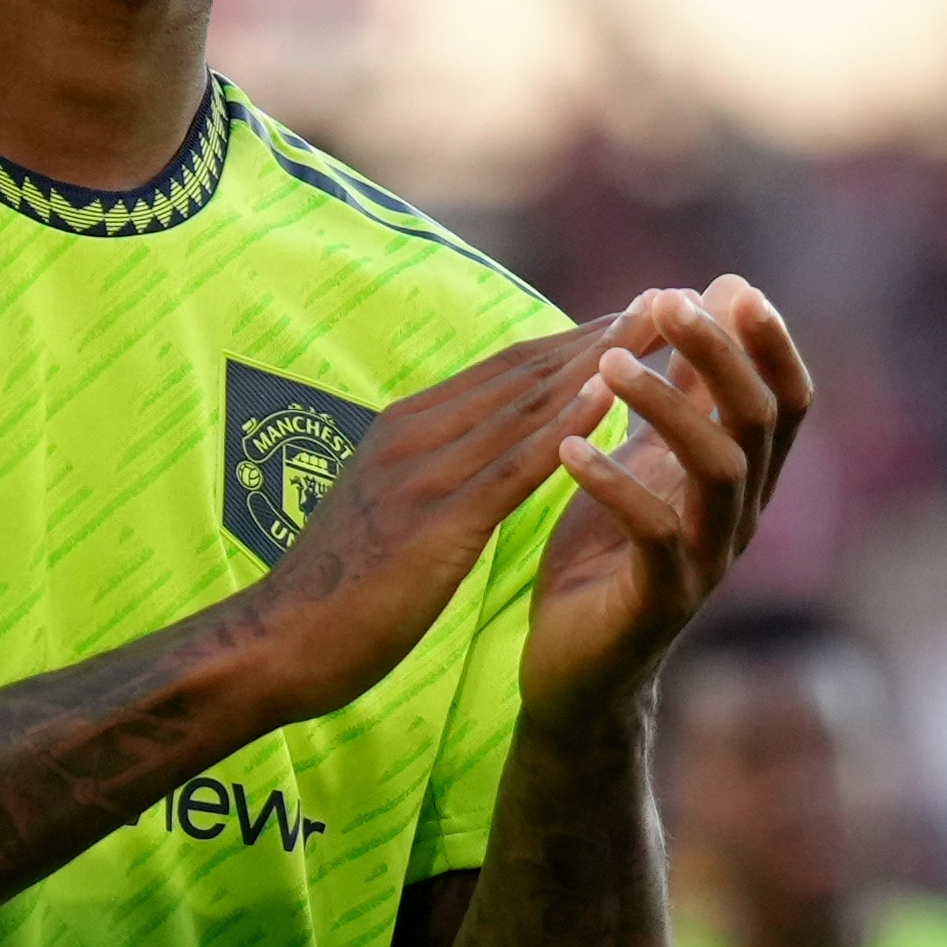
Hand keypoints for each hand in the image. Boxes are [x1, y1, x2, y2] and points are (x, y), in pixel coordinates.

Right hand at [230, 310, 663, 727]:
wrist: (276, 646)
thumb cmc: (331, 595)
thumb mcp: (384, 513)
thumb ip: (428, 477)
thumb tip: (470, 460)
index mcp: (403, 430)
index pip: (504, 372)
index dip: (572, 341)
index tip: (632, 317)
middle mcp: (415, 436)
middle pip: (525, 371)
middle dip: (602, 335)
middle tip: (671, 300)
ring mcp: (422, 474)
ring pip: (527, 406)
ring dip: (600, 362)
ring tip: (663, 329)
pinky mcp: (435, 523)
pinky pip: (512, 466)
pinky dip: (564, 427)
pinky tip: (610, 398)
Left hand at [515, 277, 814, 726]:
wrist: (576, 674)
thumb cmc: (608, 555)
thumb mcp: (647, 461)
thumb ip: (685, 394)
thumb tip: (717, 296)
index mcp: (743, 480)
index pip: (786, 402)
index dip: (772, 345)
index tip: (737, 286)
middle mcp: (739, 518)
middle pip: (758, 422)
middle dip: (719, 356)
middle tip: (666, 304)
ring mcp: (707, 563)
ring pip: (717, 471)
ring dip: (666, 408)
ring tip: (611, 363)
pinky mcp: (660, 602)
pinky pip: (653, 534)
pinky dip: (613, 484)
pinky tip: (568, 450)